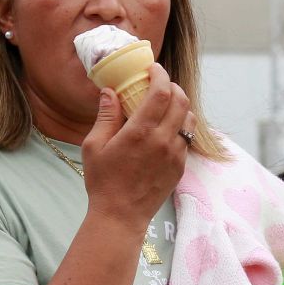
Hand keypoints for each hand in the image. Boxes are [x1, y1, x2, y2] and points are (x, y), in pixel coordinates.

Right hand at [81, 65, 192, 230]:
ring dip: (180, 106)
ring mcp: (175, 155)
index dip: (160, 75)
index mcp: (140, 132)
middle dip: (173, 86)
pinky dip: (180, 126)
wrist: (120, 216)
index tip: (153, 69)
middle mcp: (163, 140)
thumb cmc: (103, 181)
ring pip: (189, 119)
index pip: (161, 92)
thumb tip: (110, 92)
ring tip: (166, 105)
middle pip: (181, 101)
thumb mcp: (94, 146)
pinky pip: (187, 139)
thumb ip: (105, 116)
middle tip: (160, 84)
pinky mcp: (180, 167)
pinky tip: (166, 128)